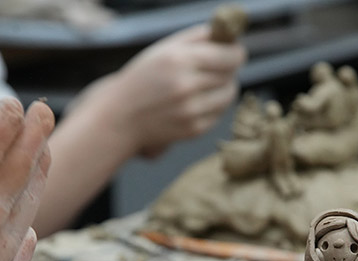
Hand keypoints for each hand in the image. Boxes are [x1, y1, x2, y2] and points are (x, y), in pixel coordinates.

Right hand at [77, 24, 246, 156]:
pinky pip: (219, 114)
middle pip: (231, 75)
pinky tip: (196, 102)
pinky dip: (213, 106)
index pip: (230, 56)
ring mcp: (191, 111)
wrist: (121, 116)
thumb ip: (197, 38)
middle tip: (215, 68)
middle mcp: (187, 86)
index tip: (234, 52)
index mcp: (180, 60)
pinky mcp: (194, 129)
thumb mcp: (164, 49)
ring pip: (229, 95)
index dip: (236, 53)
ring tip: (206, 85)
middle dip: (228, 70)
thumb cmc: (143, 78)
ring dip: (224, 88)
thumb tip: (229, 34)